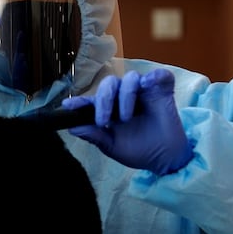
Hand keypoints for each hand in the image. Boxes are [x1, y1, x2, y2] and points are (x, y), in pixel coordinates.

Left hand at [62, 69, 192, 175]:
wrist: (164, 159)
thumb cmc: (139, 151)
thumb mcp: (112, 146)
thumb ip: (94, 135)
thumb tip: (72, 128)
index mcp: (111, 109)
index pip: (93, 100)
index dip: (80, 101)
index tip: (68, 106)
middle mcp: (125, 96)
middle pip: (109, 83)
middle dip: (103, 100)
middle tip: (103, 121)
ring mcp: (144, 90)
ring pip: (129, 78)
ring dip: (125, 96)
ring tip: (126, 118)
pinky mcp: (162, 89)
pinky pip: (158, 74)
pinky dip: (153, 77)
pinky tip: (147, 86)